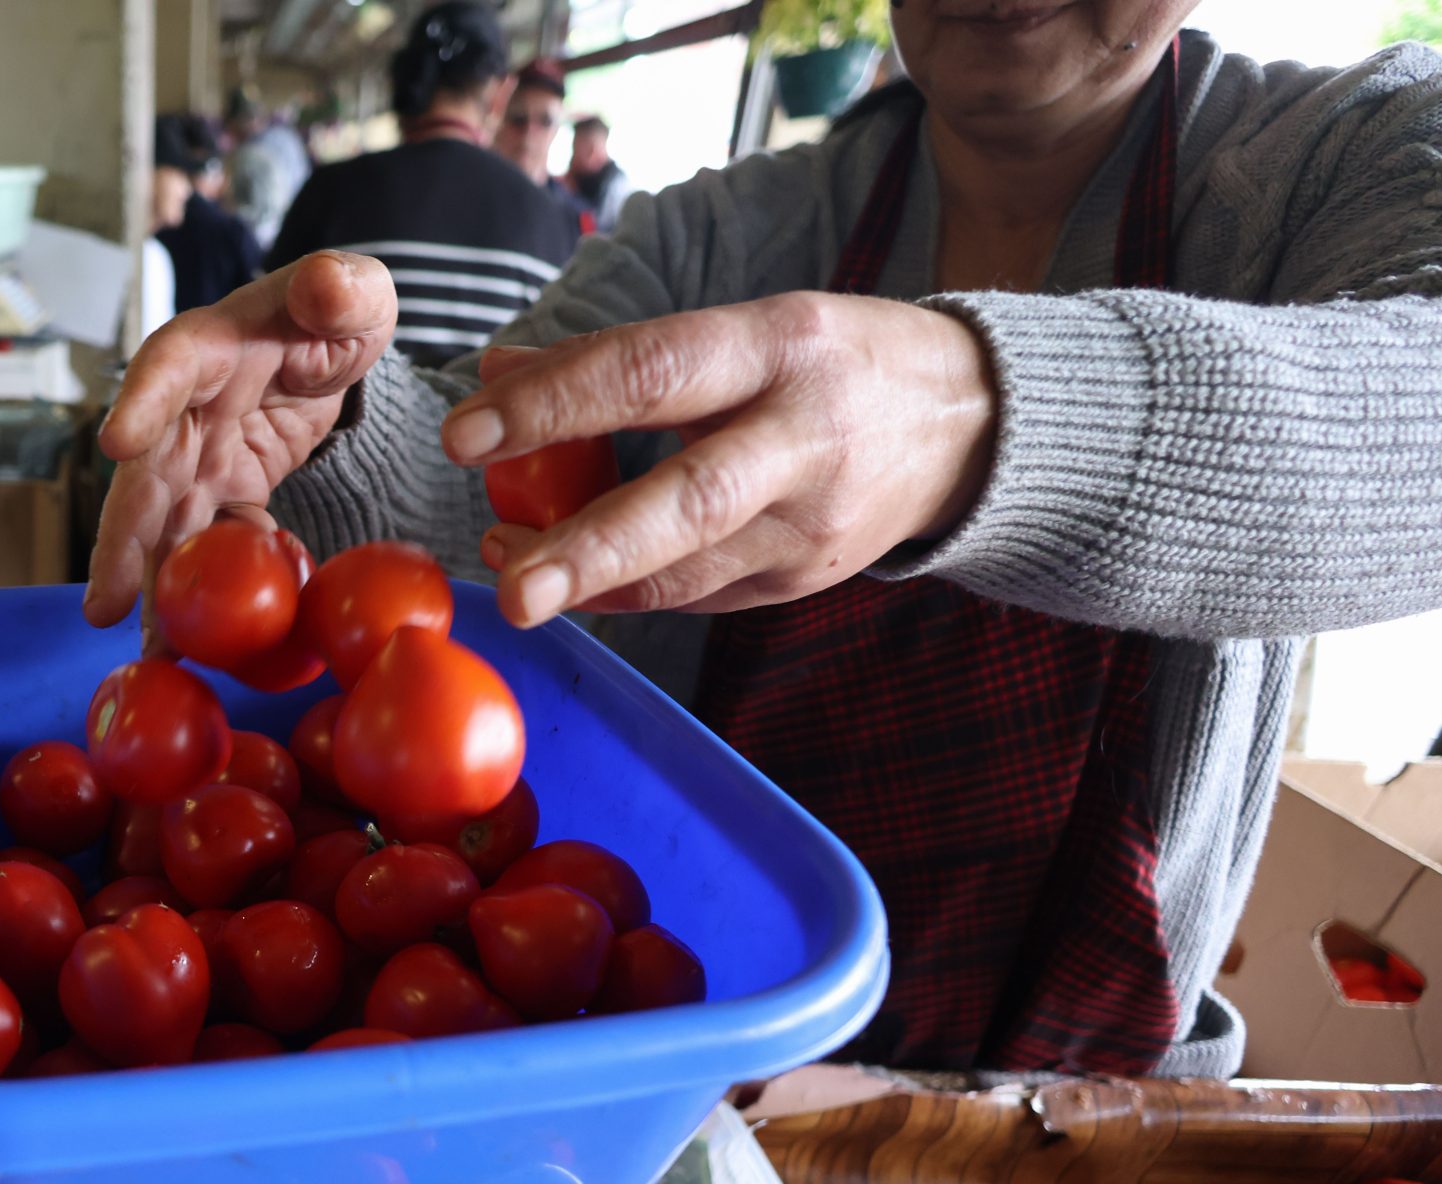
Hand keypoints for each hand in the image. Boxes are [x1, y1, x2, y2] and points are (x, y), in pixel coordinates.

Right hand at [87, 253, 398, 630]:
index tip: (115, 444)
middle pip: (147, 471)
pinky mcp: (223, 491)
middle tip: (107, 602)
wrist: (332, 348)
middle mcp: (187, 406)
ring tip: (150, 652)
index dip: (139, 402)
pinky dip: (206, 589)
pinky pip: (210, 542)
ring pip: (165, 524)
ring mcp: (199, 455)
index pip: (166, 367)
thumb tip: (327, 286)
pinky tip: (201, 645)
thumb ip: (344, 287)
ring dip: (153, 587)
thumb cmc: (334, 309)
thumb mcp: (354, 290)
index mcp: (211, 345)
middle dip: (124, 538)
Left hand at [442, 293, 997, 625]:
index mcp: (780, 347)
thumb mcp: (749, 328)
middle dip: (587, 545)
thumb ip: (627, 354)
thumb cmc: (833, 363)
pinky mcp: (803, 581)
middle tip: (507, 582)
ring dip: (592, 584)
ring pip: (690, 570)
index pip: (652, 371)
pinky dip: (630, 596)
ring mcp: (810, 523)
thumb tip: (499, 370)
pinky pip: (698, 596)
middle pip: (686, 498)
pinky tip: (577, 584)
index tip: (468, 431)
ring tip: (515, 580)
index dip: (555, 403)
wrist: (974, 426)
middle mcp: (802, 437)